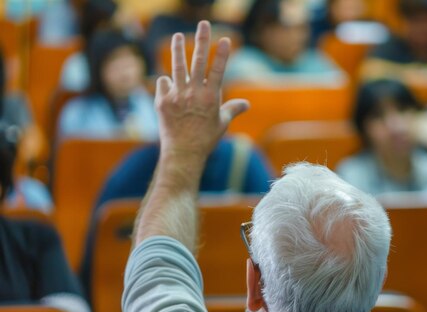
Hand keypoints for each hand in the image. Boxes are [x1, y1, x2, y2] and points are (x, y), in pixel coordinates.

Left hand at [155, 21, 248, 161]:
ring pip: (177, 67)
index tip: (225, 39)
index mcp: (211, 97)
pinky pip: (163, 83)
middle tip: (203, 24)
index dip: (222, 54)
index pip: (218, 70)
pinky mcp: (162, 101)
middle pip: (198, 61)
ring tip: (177, 36)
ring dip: (177, 49)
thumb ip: (233, 109)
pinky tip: (170, 84)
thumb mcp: (222, 124)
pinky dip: (167, 82)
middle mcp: (194, 93)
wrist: (183, 153)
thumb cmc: (206, 140)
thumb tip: (246, 104)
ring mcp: (177, 96)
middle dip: (202, 40)